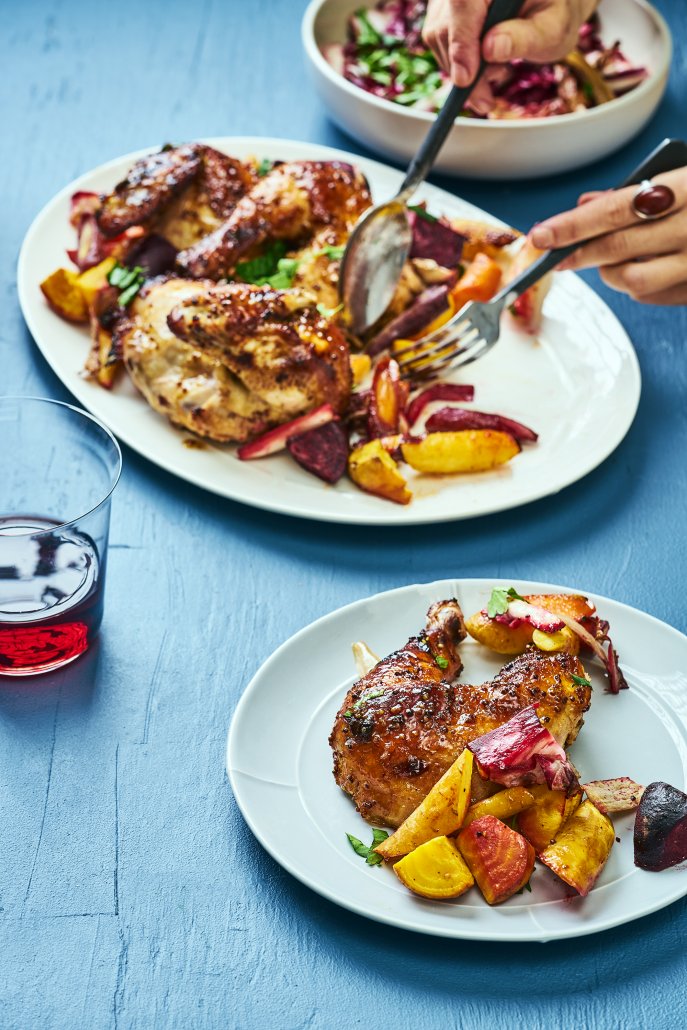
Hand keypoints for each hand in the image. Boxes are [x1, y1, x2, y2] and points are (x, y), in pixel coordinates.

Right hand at [423, 0, 596, 109]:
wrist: (548, 5)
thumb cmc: (554, 14)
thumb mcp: (551, 29)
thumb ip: (523, 38)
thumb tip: (491, 49)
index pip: (463, 3)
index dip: (460, 42)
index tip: (466, 80)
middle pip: (445, 26)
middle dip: (463, 69)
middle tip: (487, 99)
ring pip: (437, 37)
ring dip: (462, 71)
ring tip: (496, 74)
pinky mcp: (444, 9)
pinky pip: (439, 42)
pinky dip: (459, 65)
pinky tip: (483, 68)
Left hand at [530, 169, 686, 304]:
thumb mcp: (683, 174)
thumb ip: (636, 191)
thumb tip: (585, 204)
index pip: (616, 210)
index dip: (573, 225)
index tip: (540, 236)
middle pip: (619, 248)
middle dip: (578, 254)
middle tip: (554, 256)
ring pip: (634, 281)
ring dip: (610, 272)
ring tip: (610, 258)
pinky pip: (655, 296)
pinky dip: (638, 286)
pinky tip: (643, 267)